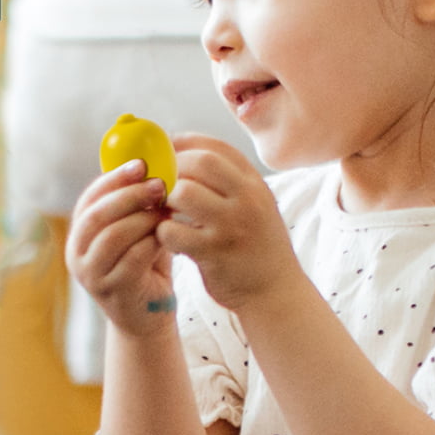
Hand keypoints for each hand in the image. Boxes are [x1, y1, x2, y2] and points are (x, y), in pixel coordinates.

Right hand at [66, 160, 174, 336]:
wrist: (146, 315)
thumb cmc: (144, 264)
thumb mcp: (136, 230)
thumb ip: (137, 205)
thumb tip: (154, 163)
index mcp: (79, 232)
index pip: (89, 198)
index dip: (114, 178)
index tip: (142, 164)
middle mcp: (77, 252)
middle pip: (97, 215)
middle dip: (130, 195)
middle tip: (160, 184)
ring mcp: (91, 273)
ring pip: (113, 236)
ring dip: (143, 219)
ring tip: (167, 210)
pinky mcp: (112, 290)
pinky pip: (132, 259)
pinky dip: (152, 243)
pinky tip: (169, 235)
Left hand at [157, 136, 299, 313]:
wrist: (275, 291)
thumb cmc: (254, 245)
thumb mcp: (253, 206)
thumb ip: (227, 183)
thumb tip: (183, 157)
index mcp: (254, 184)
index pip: (216, 146)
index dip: (184, 143)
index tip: (165, 150)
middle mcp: (248, 199)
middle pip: (200, 162)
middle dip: (172, 169)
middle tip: (159, 184)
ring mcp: (232, 225)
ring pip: (184, 192)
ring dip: (165, 200)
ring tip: (164, 212)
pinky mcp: (214, 252)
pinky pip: (173, 230)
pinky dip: (163, 232)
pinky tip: (169, 238)